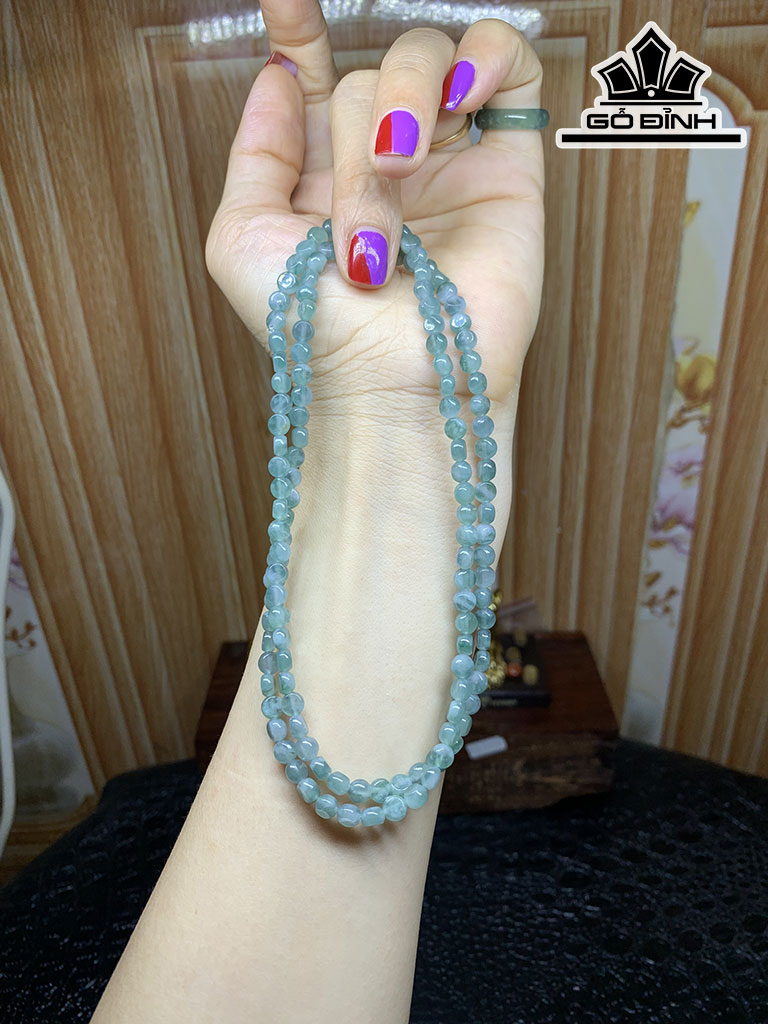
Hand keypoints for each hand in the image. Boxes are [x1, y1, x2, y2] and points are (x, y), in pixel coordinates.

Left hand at [205, 0, 543, 413]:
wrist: (391, 385)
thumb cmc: (312, 330)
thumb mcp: (242, 240)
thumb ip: (256, 150)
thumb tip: (280, 72)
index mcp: (321, 175)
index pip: (318, 78)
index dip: (302, 30)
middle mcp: (385, 163)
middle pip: (367, 82)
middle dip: (350, 151)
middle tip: (355, 234)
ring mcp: (448, 164)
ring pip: (428, 64)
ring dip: (403, 106)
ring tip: (399, 174)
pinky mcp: (507, 171)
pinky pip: (513, 71)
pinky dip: (488, 59)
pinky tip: (462, 99)